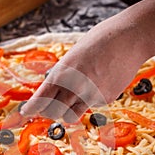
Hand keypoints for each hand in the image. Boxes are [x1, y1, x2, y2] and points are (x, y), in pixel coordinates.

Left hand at [21, 0, 154, 121]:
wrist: (129, 38)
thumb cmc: (99, 42)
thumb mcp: (73, 56)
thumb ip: (62, 76)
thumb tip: (53, 91)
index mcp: (62, 72)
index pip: (41, 98)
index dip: (31, 108)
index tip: (26, 112)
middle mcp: (74, 87)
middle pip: (53, 112)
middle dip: (49, 111)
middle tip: (51, 105)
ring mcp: (90, 95)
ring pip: (70, 116)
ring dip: (67, 111)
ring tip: (73, 98)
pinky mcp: (104, 99)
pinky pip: (89, 107)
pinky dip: (88, 101)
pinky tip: (96, 84)